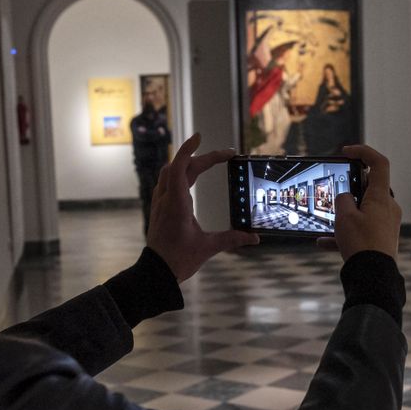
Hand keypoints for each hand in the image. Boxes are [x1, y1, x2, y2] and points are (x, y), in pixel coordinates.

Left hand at [147, 134, 259, 280]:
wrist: (156, 272)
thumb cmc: (178, 260)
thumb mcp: (207, 248)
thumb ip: (232, 239)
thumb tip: (254, 238)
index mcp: (176, 203)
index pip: (181, 167)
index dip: (189, 149)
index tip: (200, 137)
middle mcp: (166, 199)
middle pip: (179, 166)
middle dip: (201, 157)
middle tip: (223, 156)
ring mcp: (160, 203)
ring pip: (170, 172)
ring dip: (187, 163)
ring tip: (207, 162)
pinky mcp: (159, 208)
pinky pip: (167, 182)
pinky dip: (179, 173)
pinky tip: (189, 177)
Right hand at [317, 144, 400, 260]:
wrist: (373, 276)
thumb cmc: (360, 244)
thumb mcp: (344, 217)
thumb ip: (342, 200)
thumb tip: (345, 198)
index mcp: (380, 197)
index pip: (379, 164)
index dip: (364, 152)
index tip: (347, 152)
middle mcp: (388, 208)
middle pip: (370, 187)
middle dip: (350, 188)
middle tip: (334, 193)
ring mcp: (386, 224)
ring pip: (364, 210)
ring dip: (346, 213)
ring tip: (328, 221)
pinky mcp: (382, 239)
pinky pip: (362, 229)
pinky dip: (346, 232)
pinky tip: (324, 242)